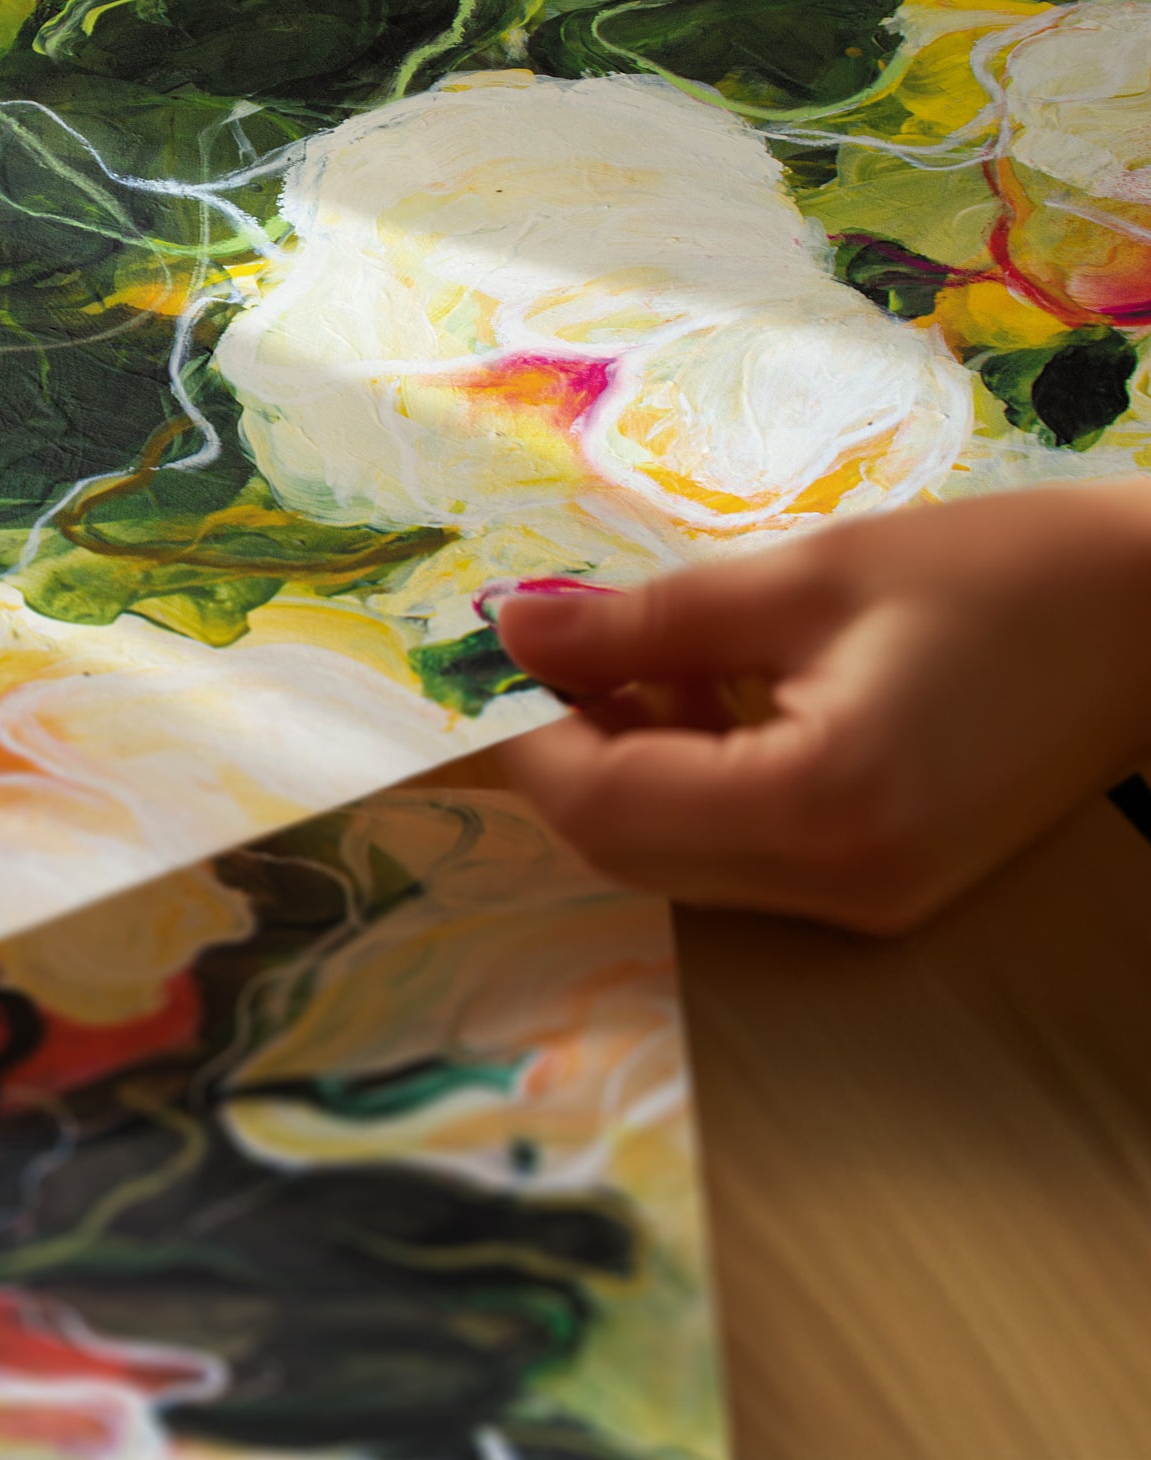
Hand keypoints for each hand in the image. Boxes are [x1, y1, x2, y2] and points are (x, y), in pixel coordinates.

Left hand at [493, 482, 1150, 931]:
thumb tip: (511, 630)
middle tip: (539, 650)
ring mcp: (869, 902)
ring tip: (630, 652)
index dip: (524, 738)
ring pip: (675, 859)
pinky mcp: (886, 884)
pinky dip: (689, 778)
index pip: (605, 808)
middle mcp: (841, 886)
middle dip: (563, 755)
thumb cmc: (991, 576)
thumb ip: (641, 622)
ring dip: (623, 764)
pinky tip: (697, 689)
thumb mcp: (797, 579)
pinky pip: (739, 850)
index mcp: (820, 808)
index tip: (487, 658)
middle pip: (628, 851)